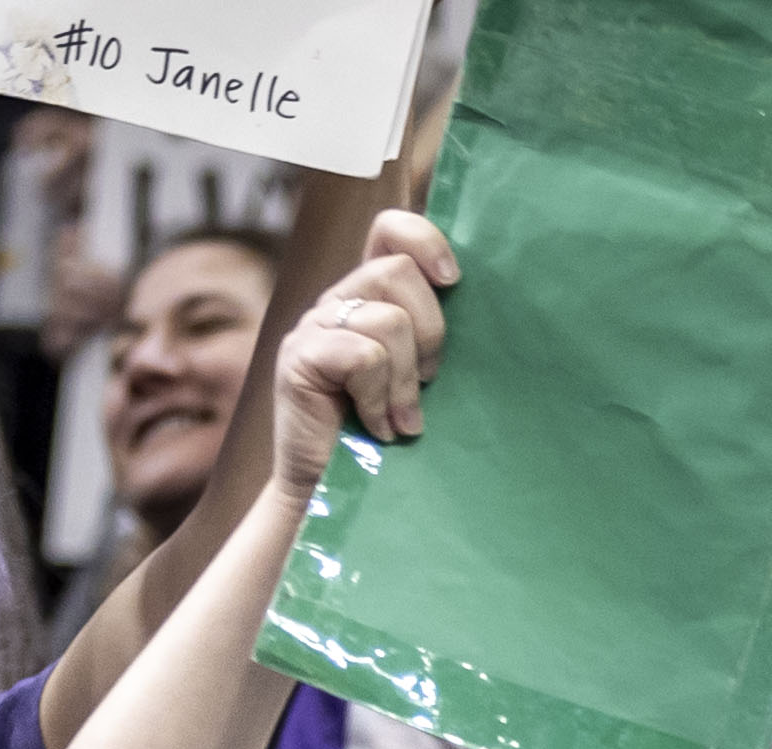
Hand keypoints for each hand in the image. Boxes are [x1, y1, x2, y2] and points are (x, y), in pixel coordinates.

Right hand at [269, 208, 451, 500]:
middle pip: (397, 272)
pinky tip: (378, 428)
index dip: (425, 239)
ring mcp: (313, 328)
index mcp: (367, 296)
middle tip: (428, 381)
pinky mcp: (299, 358)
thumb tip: (472, 300)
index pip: (390, 230)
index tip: (453, 280)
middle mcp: (336, 302)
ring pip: (387, 320)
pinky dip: (381, 400)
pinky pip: (363, 357)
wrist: (332, 495)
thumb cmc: (385, 438)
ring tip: (403, 419)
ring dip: (406, 381)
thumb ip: (431, 334)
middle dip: (430, 331)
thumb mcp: (418, 375)